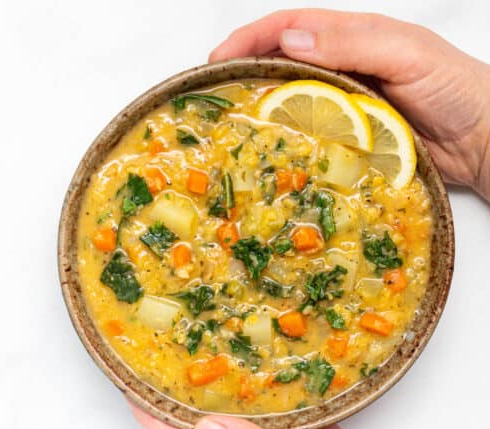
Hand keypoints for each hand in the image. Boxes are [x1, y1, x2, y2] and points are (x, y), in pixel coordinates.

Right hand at [209, 9, 489, 200]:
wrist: (481, 138)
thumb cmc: (455, 88)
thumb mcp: (406, 54)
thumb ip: (352, 44)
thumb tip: (291, 42)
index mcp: (353, 37)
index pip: (290, 28)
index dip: (251, 38)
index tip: (219, 58)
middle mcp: (343, 68)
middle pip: (283, 62)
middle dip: (247, 71)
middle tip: (217, 93)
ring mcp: (345, 103)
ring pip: (294, 99)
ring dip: (264, 107)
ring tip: (236, 123)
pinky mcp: (350, 135)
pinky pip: (312, 133)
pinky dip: (290, 137)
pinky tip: (276, 148)